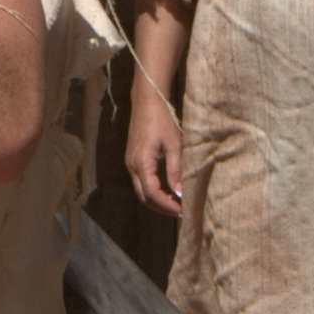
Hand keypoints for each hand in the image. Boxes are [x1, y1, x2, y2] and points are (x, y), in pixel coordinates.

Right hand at [125, 95, 184, 217]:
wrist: (147, 102)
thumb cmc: (163, 120)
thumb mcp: (174, 145)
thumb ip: (176, 170)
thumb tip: (180, 193)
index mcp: (141, 163)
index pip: (152, 194)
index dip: (167, 206)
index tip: (183, 211)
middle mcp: (132, 165)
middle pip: (144, 197)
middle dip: (162, 208)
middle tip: (181, 212)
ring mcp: (130, 163)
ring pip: (141, 191)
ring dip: (158, 200)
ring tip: (177, 204)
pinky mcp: (133, 159)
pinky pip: (141, 182)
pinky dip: (154, 191)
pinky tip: (168, 191)